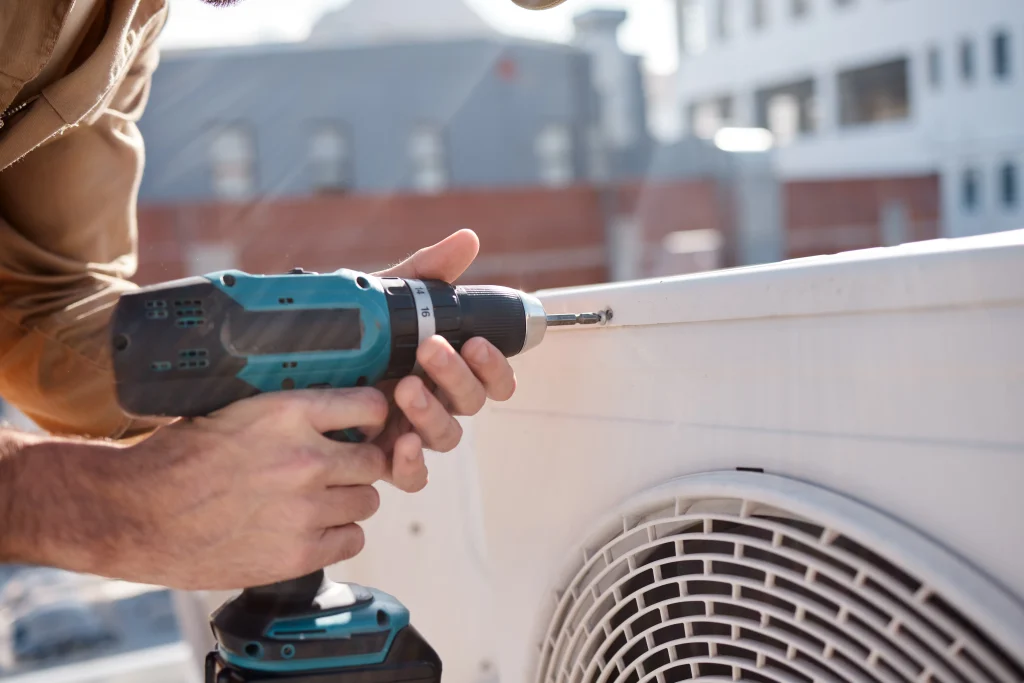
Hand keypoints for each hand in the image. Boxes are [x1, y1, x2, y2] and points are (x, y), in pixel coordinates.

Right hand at [10, 388, 391, 589]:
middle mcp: (305, 459)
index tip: (365, 425)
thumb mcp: (233, 409)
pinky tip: (311, 529)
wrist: (135, 514)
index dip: (371, 417)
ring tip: (318, 502)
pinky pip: (352, 540)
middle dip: (359, 464)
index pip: (370, 406)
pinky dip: (337, 535)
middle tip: (337, 471)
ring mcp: (305, 509)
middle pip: (374, 461)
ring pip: (367, 501)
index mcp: (288, 414)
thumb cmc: (177, 459)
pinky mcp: (298, 553)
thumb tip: (333, 410)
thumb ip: (287, 412)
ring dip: (349, 501)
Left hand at [368, 230, 517, 492]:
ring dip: (432, 413)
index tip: (476, 341)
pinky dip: (413, 464)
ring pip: (446, 436)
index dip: (494, 365)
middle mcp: (436, 401)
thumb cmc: (348, 335)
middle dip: (456, 375)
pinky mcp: (385, 460)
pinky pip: (413, 477)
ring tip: (405, 389)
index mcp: (445, 368)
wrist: (287, 368)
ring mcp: (412, 432)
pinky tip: (399, 445)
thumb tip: (468, 239)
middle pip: (471, 402)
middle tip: (430, 350)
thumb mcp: (384, 300)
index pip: (491, 376)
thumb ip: (427, 273)